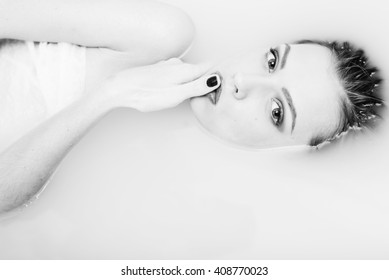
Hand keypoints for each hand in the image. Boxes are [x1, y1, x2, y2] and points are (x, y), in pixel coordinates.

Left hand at [102, 58, 219, 111]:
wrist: (120, 88)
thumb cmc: (147, 94)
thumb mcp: (176, 95)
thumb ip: (197, 87)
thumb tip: (216, 79)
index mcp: (185, 70)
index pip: (210, 68)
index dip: (219, 76)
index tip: (224, 87)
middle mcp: (178, 65)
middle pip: (200, 70)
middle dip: (207, 80)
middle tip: (212, 95)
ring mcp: (168, 66)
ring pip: (189, 72)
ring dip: (194, 81)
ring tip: (195, 95)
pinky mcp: (160, 71)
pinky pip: (178, 74)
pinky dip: (182, 82)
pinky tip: (177, 91)